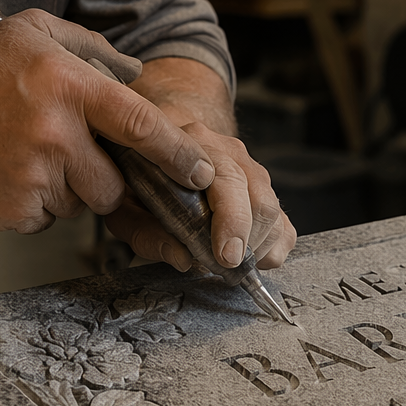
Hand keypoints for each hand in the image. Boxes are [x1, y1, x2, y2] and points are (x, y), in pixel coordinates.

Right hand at [0, 10, 215, 232]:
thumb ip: (91, 48)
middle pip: (116, 183)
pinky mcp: (14, 208)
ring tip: (33, 158)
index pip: (141, 125)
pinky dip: (39, 206)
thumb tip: (137, 72)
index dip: (177, 153)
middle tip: (72, 155)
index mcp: (69, 86)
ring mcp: (34, 176)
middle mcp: (56, 134)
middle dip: (107, 179)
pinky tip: (13, 175)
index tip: (202, 172)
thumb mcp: (33, 33)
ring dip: (71, 191)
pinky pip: (49, 219)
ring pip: (83, 205)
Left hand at [103, 57, 296, 271]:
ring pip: (273, 211)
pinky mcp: (264, 190)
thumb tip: (184, 260)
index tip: (225, 255)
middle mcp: (228, 151)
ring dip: (257, 246)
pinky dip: (273, 248)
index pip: (227, 178)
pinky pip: (283, 224)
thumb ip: (144, 232)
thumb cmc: (139, 173)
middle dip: (248, 239)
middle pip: (258, 197)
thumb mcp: (123, 201)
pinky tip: (250, 258)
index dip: (231, 220)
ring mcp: (251, 168)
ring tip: (228, 262)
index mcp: (192, 144)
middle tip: (228, 267)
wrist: (163, 138)